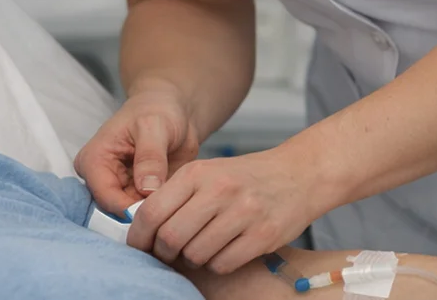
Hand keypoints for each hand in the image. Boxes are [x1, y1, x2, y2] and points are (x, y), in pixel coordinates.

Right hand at [75, 83, 200, 213]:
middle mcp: (100, 179)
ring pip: (131, 216)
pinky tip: (175, 200)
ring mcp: (117, 189)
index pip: (105, 197)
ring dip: (153, 213)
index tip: (159, 207)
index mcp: (93, 160)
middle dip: (143, 214)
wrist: (173, 111)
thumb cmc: (158, 111)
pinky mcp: (134, 196)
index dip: (131, 208)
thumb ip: (150, 157)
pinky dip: (160, 210)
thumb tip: (147, 189)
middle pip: (116, 211)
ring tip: (175, 200)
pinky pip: (145, 213)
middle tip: (171, 207)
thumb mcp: (155, 127)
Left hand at [126, 147, 318, 274]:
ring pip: (195, 255)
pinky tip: (226, 250)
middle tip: (171, 253)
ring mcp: (242, 212)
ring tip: (205, 246)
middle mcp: (218, 190)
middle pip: (170, 238)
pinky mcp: (263, 234)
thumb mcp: (207, 172)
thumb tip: (141, 228)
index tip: (139, 247)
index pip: (151, 212)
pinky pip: (223, 265)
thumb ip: (175, 195)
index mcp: (197, 172)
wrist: (297, 174)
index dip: (139, 237)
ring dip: (194, 258)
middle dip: (165, 252)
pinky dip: (218, 264)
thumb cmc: (244, 177)